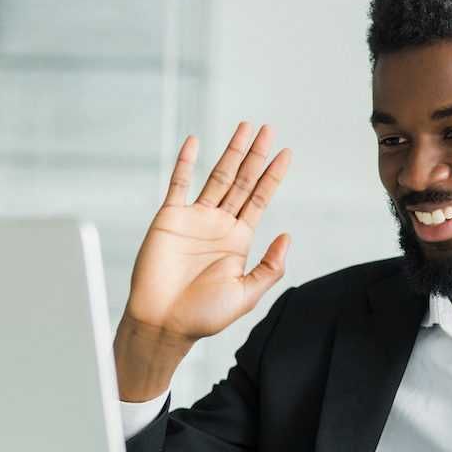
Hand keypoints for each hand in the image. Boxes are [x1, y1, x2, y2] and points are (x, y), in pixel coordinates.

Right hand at [114, 122, 291, 400]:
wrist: (163, 323)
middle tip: (268, 129)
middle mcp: (218, 225)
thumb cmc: (203, 315)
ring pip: (217, 177)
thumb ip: (270, 267)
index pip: (260, 199)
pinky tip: (195, 142)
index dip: (273, 176)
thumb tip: (288, 236)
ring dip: (230, 152)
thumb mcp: (246, 293)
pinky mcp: (169, 218)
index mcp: (239, 240)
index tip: (286, 152)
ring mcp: (194, 219)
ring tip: (245, 128)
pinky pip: (178, 184)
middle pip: (242, 181)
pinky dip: (185, 163)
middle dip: (255, 155)